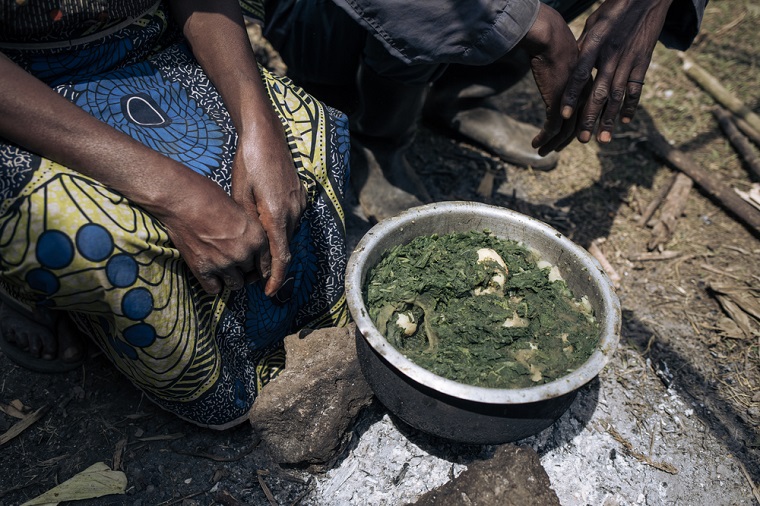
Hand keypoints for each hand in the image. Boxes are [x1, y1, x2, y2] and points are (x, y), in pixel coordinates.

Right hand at [161, 175, 270, 294]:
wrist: (182, 199)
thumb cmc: (209, 197)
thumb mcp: (240, 211)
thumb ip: (248, 232)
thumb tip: (250, 246)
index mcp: (257, 238)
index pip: (266, 265)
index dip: (259, 268)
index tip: (253, 269)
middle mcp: (244, 253)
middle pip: (250, 273)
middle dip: (243, 269)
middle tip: (232, 261)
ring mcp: (224, 263)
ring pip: (235, 284)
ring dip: (230, 278)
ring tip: (222, 267)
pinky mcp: (203, 269)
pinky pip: (214, 289)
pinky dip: (213, 284)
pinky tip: (209, 274)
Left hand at [231, 117, 305, 296]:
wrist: (265, 134)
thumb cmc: (247, 163)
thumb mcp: (240, 195)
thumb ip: (248, 223)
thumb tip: (252, 248)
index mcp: (277, 214)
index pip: (281, 257)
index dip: (275, 278)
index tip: (269, 293)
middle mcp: (294, 211)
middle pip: (286, 249)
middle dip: (272, 266)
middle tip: (254, 278)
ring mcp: (300, 203)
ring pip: (288, 235)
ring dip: (276, 248)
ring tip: (257, 256)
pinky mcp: (301, 195)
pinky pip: (291, 220)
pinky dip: (280, 232)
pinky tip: (266, 230)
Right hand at [518, 4, 582, 155]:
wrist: (551, 42)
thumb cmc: (556, 46)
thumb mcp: (566, 61)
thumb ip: (567, 72)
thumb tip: (558, 71)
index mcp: (589, 87)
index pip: (587, 113)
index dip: (580, 128)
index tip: (573, 138)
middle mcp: (585, 98)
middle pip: (578, 127)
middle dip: (566, 142)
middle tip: (556, 150)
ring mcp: (573, 103)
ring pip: (565, 133)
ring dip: (552, 146)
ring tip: (541, 152)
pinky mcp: (559, 106)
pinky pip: (551, 130)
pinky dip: (543, 140)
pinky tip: (535, 144)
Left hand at [560, 0, 673, 143]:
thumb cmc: (613, 9)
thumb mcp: (593, 24)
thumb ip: (583, 48)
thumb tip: (571, 67)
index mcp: (595, 44)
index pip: (580, 74)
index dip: (572, 95)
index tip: (564, 115)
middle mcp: (612, 54)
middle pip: (599, 91)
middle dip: (591, 117)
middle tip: (582, 139)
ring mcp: (629, 59)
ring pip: (618, 95)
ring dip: (610, 118)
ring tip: (603, 139)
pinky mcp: (644, 61)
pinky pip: (637, 87)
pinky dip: (631, 105)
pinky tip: (624, 120)